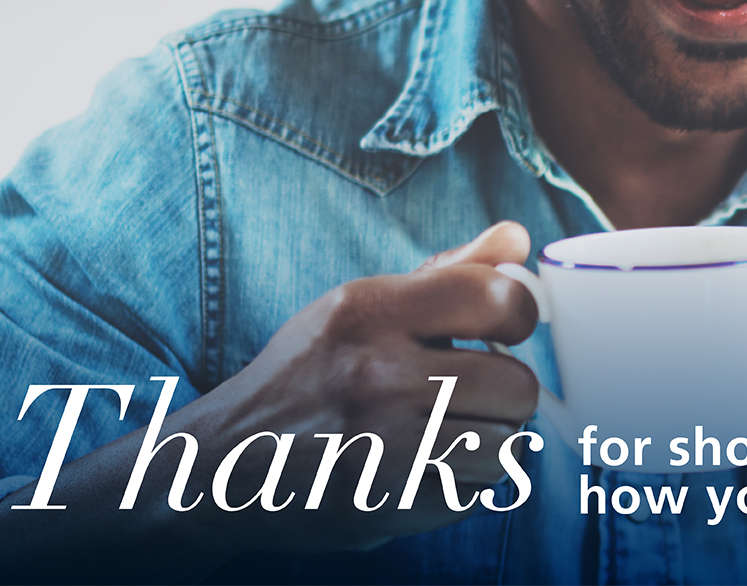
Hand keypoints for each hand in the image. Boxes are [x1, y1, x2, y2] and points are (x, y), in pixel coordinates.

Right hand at [199, 221, 539, 553]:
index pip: (500, 301)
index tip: (501, 330)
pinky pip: (476, 495)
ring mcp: (382, 447)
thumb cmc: (308, 373)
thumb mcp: (360, 304)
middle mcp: (376, 376)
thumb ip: (447, 272)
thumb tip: (518, 239)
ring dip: (489, 443)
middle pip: (519, 386)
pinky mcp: (387, 506)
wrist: (227, 462)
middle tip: (472, 392)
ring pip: (507, 447)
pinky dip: (461, 485)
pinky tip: (423, 468)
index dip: (518, 316)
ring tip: (448, 431)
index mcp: (369, 311)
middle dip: (507, 392)